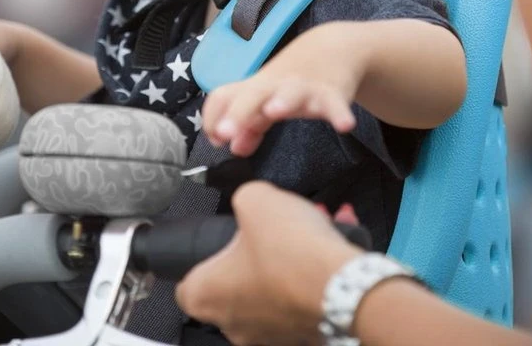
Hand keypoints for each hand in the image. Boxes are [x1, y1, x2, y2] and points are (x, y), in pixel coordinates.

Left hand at [176, 182, 362, 345]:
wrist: (346, 285)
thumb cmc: (291, 253)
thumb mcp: (255, 198)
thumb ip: (244, 198)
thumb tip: (252, 202)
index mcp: (207, 296)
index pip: (185, 287)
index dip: (200, 260)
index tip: (217, 246)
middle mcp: (234, 324)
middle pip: (232, 286)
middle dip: (250, 257)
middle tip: (267, 234)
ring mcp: (270, 334)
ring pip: (270, 290)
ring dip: (284, 263)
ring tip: (305, 233)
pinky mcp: (303, 334)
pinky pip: (301, 298)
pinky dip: (311, 276)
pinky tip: (326, 247)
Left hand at [203, 24, 358, 156]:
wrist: (332, 48)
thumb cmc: (292, 80)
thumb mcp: (268, 101)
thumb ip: (250, 126)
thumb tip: (234, 147)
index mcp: (255, 88)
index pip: (224, 96)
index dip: (213, 116)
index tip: (214, 138)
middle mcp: (275, 86)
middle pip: (252, 94)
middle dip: (238, 112)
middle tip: (225, 133)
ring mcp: (304, 87)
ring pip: (291, 93)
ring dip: (282, 101)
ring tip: (274, 111)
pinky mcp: (332, 92)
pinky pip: (335, 104)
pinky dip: (339, 113)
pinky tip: (345, 124)